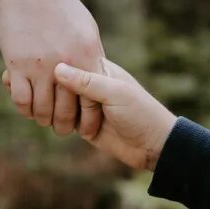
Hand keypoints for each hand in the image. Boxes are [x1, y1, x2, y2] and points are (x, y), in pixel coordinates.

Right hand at [0, 0, 104, 133]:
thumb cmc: (58, 4)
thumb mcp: (85, 28)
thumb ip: (91, 55)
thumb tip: (97, 74)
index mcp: (87, 55)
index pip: (93, 101)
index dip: (90, 120)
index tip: (87, 128)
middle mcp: (66, 64)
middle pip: (67, 110)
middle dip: (65, 125)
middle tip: (62, 129)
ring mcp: (41, 65)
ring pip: (43, 109)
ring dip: (43, 119)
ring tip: (44, 120)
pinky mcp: (17, 64)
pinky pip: (22, 99)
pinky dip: (25, 108)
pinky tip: (27, 107)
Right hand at [51, 59, 175, 172]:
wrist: (153, 146)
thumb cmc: (140, 113)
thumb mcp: (114, 94)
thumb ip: (86, 82)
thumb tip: (57, 68)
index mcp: (100, 70)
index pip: (71, 62)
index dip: (60, 70)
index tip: (56, 78)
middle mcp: (91, 85)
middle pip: (62, 84)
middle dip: (62, 96)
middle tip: (85, 107)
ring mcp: (86, 105)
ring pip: (61, 103)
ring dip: (63, 112)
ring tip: (89, 121)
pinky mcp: (83, 124)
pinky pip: (64, 120)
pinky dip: (63, 123)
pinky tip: (73, 127)